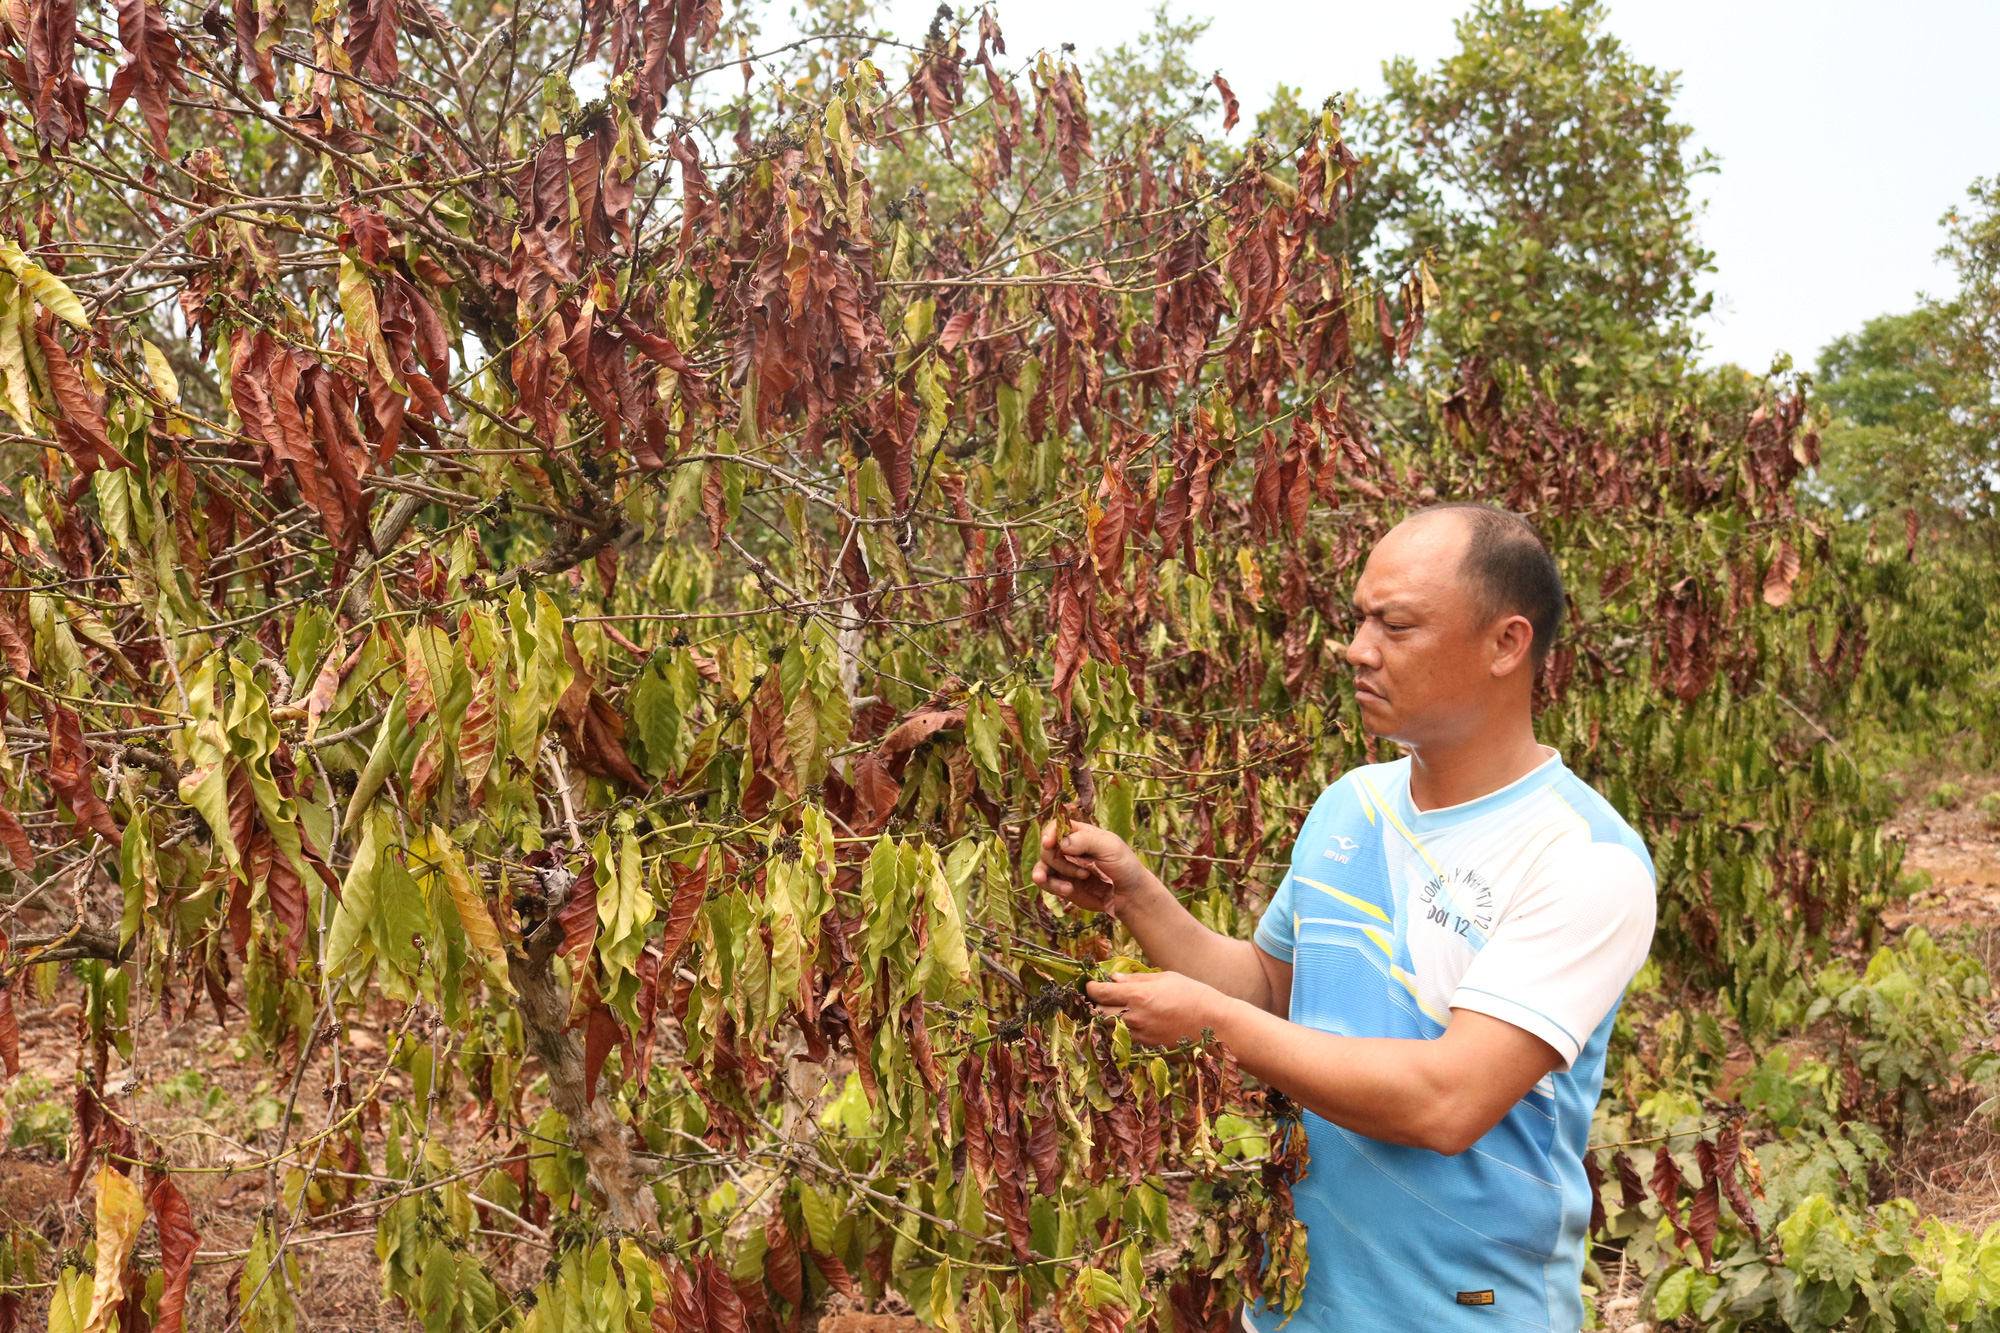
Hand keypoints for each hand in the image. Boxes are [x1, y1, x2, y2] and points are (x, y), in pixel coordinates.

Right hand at [1031, 819, 1155, 917]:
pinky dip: (1053, 886)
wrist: (1129, 893)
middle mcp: (1068, 849)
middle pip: (1047, 849)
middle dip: (1060, 861)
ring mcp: (1064, 867)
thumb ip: (1086, 841)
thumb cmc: (1123, 864)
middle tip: (1085, 872)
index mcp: (1079, 834)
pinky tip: (1068, 890)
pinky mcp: (1062, 884)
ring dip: (1047, 874)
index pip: (1056, 827)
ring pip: (1042, 866)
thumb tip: (1061, 843)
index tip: (1049, 843)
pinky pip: (1047, 884)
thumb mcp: (1110, 847)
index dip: (1049, 834)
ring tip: (1062, 886)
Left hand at [1085, 971, 1224, 1046]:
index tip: (1091, 983)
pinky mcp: (1148, 1047)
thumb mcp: (1165, 978)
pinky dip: (1122, 1030)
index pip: (1099, 992)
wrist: (1216, 1025)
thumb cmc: (1194, 994)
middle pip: (1098, 1013)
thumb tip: (1113, 978)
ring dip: (1108, 1019)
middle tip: (1103, 996)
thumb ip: (1136, 979)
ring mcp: (1140, 1035)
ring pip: (1109, 1029)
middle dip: (1096, 1004)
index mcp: (1137, 996)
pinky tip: (1133, 1021)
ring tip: (1116, 1008)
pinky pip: (1125, 1038)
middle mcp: (1134, 1018)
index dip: (1091, 987)